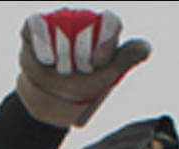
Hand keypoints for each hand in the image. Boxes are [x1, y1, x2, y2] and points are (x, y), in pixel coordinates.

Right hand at [16, 9, 150, 128]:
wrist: (50, 98)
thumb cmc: (83, 86)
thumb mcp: (107, 77)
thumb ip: (126, 59)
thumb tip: (143, 48)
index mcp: (103, 29)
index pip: (110, 22)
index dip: (106, 39)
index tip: (99, 63)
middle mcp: (82, 19)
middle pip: (85, 25)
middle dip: (81, 56)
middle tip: (79, 73)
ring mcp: (58, 20)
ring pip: (61, 25)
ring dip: (62, 56)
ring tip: (62, 71)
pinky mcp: (34, 26)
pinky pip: (36, 23)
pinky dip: (41, 41)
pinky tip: (47, 61)